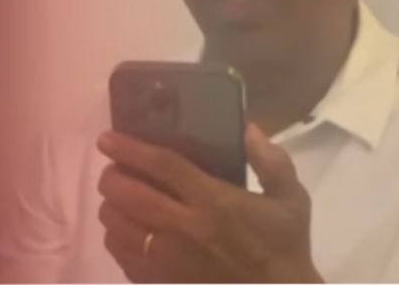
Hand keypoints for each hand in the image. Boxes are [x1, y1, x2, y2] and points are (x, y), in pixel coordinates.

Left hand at [96, 125, 323, 284]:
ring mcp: (166, 260)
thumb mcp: (291, 201)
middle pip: (126, 194)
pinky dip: (116, 239)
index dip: (129, 149)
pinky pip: (120, 256)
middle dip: (111, 177)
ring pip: (116, 226)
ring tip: (118, 200)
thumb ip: (272, 161)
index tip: (107, 139)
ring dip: (111, 208)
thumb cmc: (284, 249)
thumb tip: (248, 129)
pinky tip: (126, 232)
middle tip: (114, 170)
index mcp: (213, 201)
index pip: (161, 166)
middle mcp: (183, 228)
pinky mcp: (158, 283)